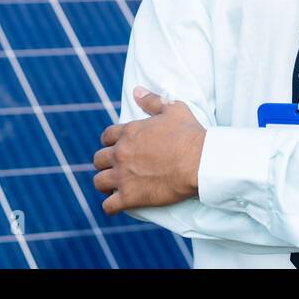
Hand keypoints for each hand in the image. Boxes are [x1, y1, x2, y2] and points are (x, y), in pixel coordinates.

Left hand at [93, 87, 205, 214]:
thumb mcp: (172, 109)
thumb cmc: (189, 134)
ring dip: (105, 184)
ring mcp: (123, 176)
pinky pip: (108, 205)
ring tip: (113, 187)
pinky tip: (116, 206)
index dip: (110, 142)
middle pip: (98, 159)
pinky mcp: (130, 197)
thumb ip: (151, 100)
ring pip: (99, 182)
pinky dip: (110, 207)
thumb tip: (136, 90)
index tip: (116, 147)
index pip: (106, 136)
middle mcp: (121, 153)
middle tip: (115, 168)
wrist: (200, 161)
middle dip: (105, 163)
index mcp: (128, 132)